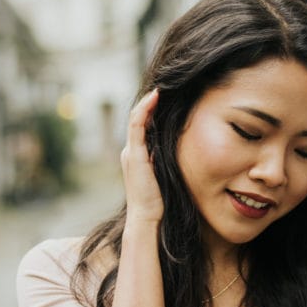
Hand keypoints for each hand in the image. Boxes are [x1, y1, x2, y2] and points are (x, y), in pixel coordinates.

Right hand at [121, 89, 163, 223]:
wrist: (146, 217)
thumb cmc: (157, 202)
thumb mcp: (163, 176)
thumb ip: (165, 162)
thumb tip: (177, 149)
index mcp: (136, 156)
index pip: (142, 128)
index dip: (151, 112)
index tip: (165, 100)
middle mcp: (130, 151)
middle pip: (137, 120)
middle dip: (149, 104)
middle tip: (163, 89)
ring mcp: (130, 151)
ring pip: (136, 118)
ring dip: (147, 102)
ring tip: (160, 89)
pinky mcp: (134, 153)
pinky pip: (137, 124)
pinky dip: (145, 109)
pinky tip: (155, 97)